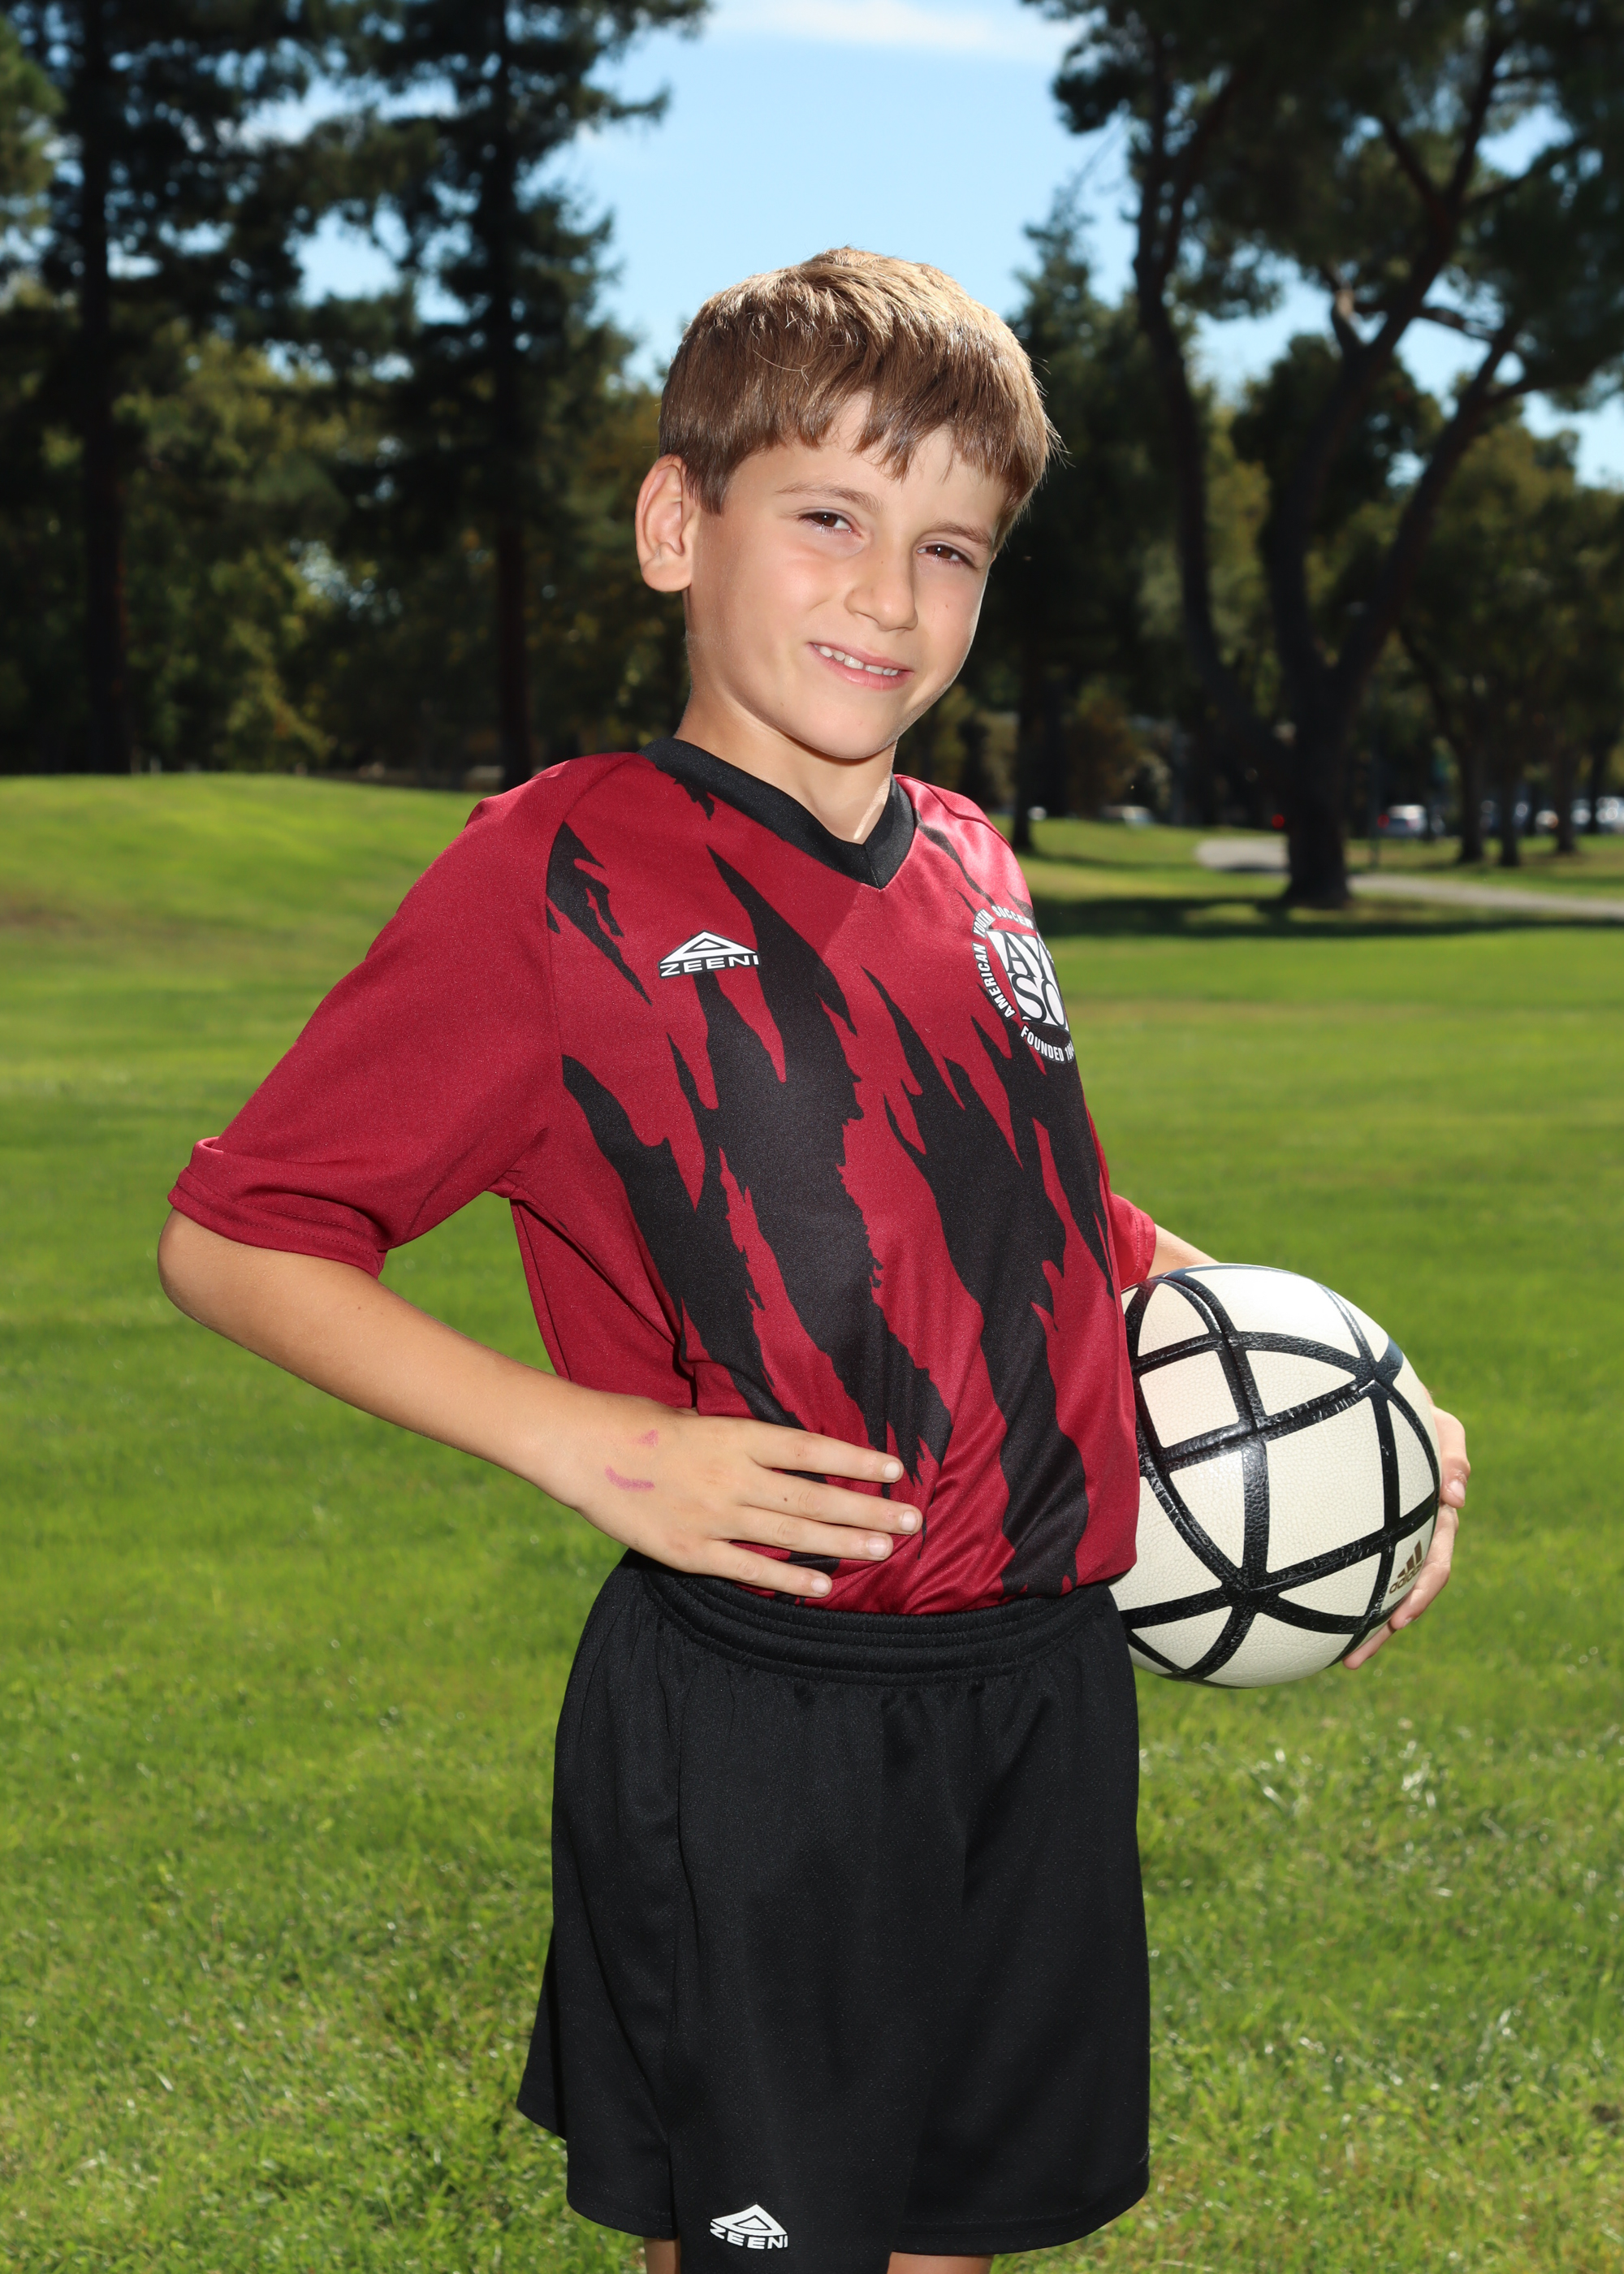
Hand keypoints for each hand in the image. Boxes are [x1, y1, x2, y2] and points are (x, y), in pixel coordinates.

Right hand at [559, 1394, 917, 1597]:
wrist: (580, 1449)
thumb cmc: (636, 1423)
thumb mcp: (696, 1418)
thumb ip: (739, 1441)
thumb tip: (779, 1455)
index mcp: (735, 1436)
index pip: (810, 1450)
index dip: (856, 1460)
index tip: (895, 1468)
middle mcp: (732, 1476)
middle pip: (814, 1497)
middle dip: (868, 1509)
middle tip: (913, 1520)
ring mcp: (713, 1516)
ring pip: (792, 1534)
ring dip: (843, 1543)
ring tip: (885, 1548)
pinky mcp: (690, 1550)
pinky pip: (750, 1567)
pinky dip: (789, 1577)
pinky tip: (824, 1584)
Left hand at [1342, 1393, 1467, 1669]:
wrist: (1380, 1402)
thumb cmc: (1411, 1412)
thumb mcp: (1440, 1425)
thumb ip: (1454, 1453)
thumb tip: (1457, 1499)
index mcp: (1434, 1518)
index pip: (1433, 1565)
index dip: (1419, 1596)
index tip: (1398, 1621)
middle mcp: (1414, 1536)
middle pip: (1401, 1594)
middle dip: (1382, 1630)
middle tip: (1354, 1658)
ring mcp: (1389, 1537)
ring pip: (1379, 1591)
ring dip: (1364, 1628)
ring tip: (1340, 1661)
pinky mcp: (1361, 1535)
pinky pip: (1353, 1570)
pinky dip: (1339, 1597)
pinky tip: (1311, 1620)